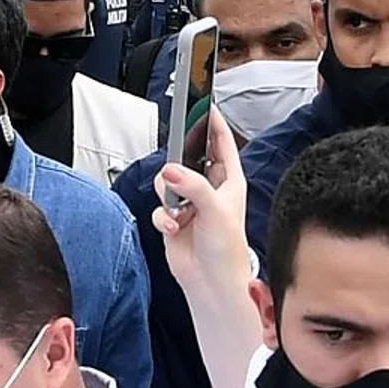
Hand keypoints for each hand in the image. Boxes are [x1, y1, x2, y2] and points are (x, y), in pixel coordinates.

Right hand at [153, 107, 248, 294]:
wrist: (211, 283)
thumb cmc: (227, 251)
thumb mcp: (215, 211)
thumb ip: (193, 186)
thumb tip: (170, 170)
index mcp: (229, 182)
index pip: (221, 144)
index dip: (213, 124)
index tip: (204, 104)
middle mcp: (210, 190)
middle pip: (188, 160)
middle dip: (178, 163)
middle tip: (174, 162)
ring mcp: (190, 204)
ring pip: (168, 182)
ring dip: (168, 198)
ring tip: (178, 212)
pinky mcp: (173, 219)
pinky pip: (159, 208)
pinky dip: (163, 218)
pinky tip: (173, 227)